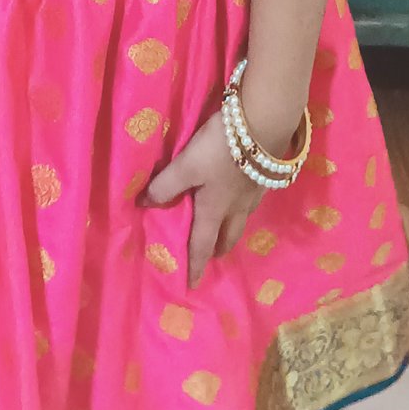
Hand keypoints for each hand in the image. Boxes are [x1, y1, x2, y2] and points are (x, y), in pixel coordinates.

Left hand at [144, 109, 268, 291]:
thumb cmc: (220, 149)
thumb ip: (166, 185)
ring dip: (232, 229)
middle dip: (218, 249)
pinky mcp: (265, 174)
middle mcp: (236, 207)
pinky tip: (243, 195)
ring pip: (242, 220)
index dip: (196, 265)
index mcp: (215, 209)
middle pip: (228, 236)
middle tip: (210, 255)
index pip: (201, 244)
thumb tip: (143, 204)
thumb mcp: (187, 165)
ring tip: (225, 228)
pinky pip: (252, 201)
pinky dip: (244, 207)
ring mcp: (254, 192)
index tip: (193, 285)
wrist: (265, 124)